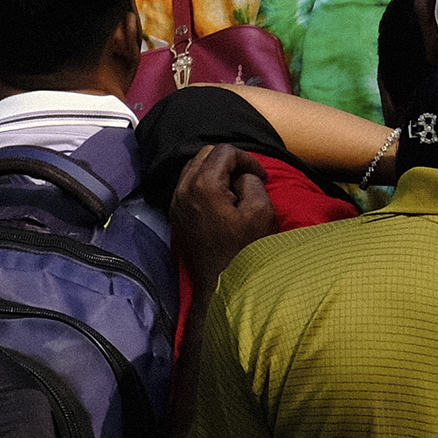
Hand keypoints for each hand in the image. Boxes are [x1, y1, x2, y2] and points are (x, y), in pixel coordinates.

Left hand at [169, 141, 281, 292]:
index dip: (247, 159)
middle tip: (249, 180)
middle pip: (205, 154)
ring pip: (195, 168)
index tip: (261, 177)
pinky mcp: (176, 214)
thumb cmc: (245, 251)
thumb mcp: (260, 211)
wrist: (222, 286)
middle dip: (230, 161)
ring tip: (237, 190)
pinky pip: (189, 185)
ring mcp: (176, 202)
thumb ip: (251, 182)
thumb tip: (240, 176)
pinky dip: (206, 184)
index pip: (224, 151)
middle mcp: (183, 189)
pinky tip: (223, 200)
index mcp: (203, 186)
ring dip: (217, 171)